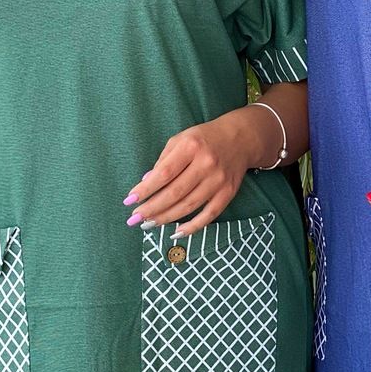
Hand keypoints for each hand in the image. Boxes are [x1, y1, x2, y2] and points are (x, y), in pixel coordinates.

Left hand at [123, 108, 274, 237]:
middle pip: (175, 193)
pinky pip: (209, 214)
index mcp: (191, 147)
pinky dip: (193, 226)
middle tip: (134, 219)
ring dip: (166, 218)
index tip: (129, 201)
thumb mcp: (180, 139)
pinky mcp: (228, 192)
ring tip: (149, 224)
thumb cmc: (204, 139)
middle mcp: (206, 164)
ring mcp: (219, 180)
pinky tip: (176, 233)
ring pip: (189, 205)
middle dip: (152, 208)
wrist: (241, 138)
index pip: (164, 173)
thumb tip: (145, 184)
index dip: (145, 190)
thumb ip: (163, 161)